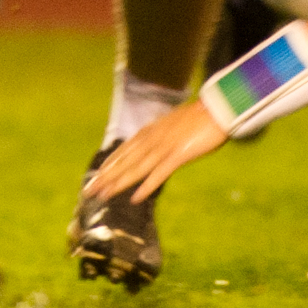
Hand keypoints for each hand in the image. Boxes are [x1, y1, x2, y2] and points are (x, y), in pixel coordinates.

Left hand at [85, 95, 227, 206]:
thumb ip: (161, 135)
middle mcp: (152, 139)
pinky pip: (159, 173)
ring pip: (136, 168)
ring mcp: (164, 146)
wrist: (218, 109)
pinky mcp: (179, 154)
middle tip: (88, 191)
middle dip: (105, 177)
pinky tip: (135, 199)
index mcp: (150, 131)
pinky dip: (146, 186)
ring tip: (103, 196)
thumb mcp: (173, 125)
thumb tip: (155, 145)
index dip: (109, 165)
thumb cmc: (200, 118)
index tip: (96, 176)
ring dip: (118, 183)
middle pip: (124, 161)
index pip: (123, 151)